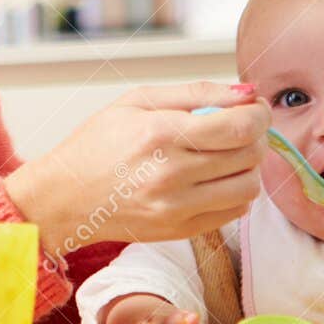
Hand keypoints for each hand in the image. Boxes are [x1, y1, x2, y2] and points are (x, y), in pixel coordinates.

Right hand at [5, 81, 268, 255]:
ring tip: (228, 154)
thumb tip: (247, 92)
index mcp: (161, 135)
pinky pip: (234, 212)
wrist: (64, 197)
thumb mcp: (137, 101)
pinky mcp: (180, 231)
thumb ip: (196, 92)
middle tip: (241, 127)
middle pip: (250, 155)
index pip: (240, 127)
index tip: (255, 107)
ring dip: (249, 166)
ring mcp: (176, 208)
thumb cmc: (98, 143)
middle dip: (256, 135)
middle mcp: (171, 175)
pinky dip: (236, 192)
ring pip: (249, 187)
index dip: (259, 114)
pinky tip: (215, 178)